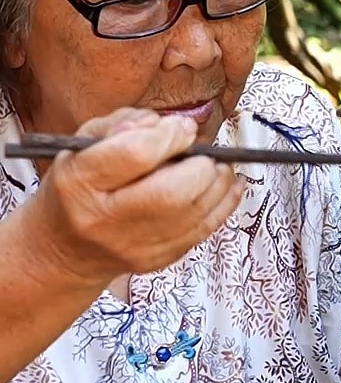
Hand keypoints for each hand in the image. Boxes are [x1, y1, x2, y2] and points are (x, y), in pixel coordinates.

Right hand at [26, 108, 244, 285]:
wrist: (66, 249)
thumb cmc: (78, 189)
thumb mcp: (82, 146)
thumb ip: (121, 126)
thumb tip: (163, 123)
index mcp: (80, 182)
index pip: (135, 154)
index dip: (169, 136)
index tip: (182, 128)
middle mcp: (106, 218)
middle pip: (172, 192)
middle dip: (200, 165)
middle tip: (203, 153)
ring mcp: (135, 245)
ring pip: (194, 213)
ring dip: (219, 183)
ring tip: (217, 166)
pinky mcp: (159, 259)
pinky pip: (204, 230)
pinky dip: (224, 203)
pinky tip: (230, 184)